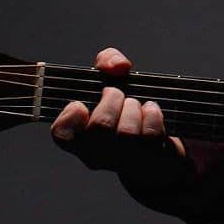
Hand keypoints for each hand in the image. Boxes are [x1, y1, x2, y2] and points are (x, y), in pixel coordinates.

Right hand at [51, 48, 186, 181]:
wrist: (161, 136)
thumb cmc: (129, 105)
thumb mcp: (115, 77)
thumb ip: (107, 61)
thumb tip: (117, 67)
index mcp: (79, 135)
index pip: (63, 134)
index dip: (70, 116)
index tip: (81, 103)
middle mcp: (97, 154)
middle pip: (100, 127)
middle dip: (114, 98)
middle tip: (119, 94)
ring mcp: (122, 162)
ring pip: (127, 133)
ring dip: (135, 108)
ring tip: (136, 104)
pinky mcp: (149, 162)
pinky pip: (150, 136)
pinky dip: (153, 115)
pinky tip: (151, 110)